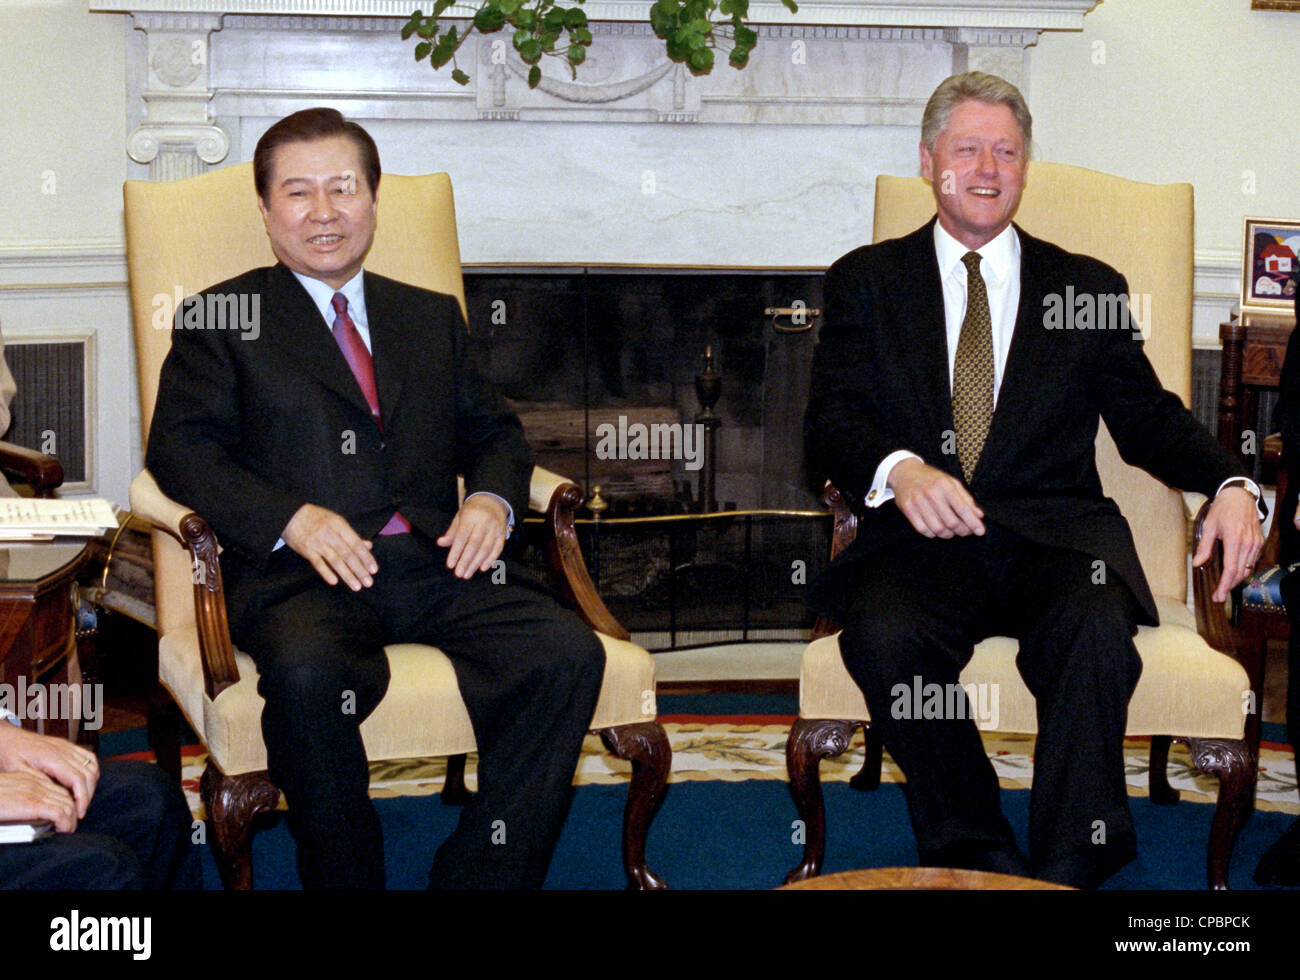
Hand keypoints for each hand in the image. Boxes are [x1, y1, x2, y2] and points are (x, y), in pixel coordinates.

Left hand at [0, 722, 96, 824]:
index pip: (77, 779)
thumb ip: (39, 782)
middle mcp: (63, 750)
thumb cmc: (9, 754)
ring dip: (91, 785)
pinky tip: (86, 783)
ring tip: (82, 799)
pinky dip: (92, 772)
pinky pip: (90, 758)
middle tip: (80, 810)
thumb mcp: (17, 772)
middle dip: (88, 795)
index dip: (82, 797)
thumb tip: (57, 796)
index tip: (79, 812)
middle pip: (88, 774)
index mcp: (50, 757)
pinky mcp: (69, 746)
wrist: (8, 738)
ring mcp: (68, 747)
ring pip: (92, 766)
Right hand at [282, 503, 376, 589]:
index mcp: (340, 525)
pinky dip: (326, 572)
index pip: (356, 544)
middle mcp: (330, 534)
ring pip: (335, 561)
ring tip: (356, 586)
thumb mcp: (336, 522)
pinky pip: (317, 563)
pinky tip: (334, 582)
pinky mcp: (306, 550)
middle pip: (347, 554)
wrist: (291, 515)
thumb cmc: (317, 518)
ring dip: (347, 575)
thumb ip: (352, 535)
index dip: (366, 557)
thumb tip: (368, 546)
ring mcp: (317, 542)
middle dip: (359, 570)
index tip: (374, 570)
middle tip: (368, 582)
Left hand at [437, 494, 508, 578]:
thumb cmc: (472, 512)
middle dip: (466, 560)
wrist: (493, 501)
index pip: (462, 536)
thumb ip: (452, 532)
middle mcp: (485, 521)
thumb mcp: (460, 517)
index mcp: (471, 515)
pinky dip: (491, 559)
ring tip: (467, 574)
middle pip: (475, 544)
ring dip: (476, 563)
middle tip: (459, 573)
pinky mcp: (503, 534)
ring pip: (486, 548)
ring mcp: (495, 527)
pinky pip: (497, 548)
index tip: (450, 565)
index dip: (456, 551)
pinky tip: (482, 568)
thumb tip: (441, 543)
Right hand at [887, 458, 985, 537]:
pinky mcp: (908, 509)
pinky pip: (923, 530)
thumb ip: (966, 498)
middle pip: (951, 522)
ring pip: (938, 529)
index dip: (973, 523)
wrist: (904, 472)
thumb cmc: (931, 478)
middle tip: (966, 532)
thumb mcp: (951, 482)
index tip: (980, 531)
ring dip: (948, 534)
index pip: (962, 509)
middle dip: (962, 531)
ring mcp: (918, 502)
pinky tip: (936, 530)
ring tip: (951, 531)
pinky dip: (932, 534)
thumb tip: (979, 515)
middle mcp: (931, 493)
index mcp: (945, 485)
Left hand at [1193, 486, 1263, 603]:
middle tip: (1218, 597)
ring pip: (1248, 568)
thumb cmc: (1222, 510)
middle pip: (1240, 572)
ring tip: (1224, 588)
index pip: (1231, 569)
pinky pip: (1252, 561)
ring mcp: (1256, 543)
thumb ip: (1204, 547)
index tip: (1218, 595)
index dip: (1224, 585)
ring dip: (1236, 580)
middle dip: (1229, 587)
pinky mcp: (1259, 542)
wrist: (1239, 496)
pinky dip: (1243, 570)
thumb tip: (1197, 564)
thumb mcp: (1208, 526)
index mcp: (1234, 540)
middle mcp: (1248, 543)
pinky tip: (1233, 574)